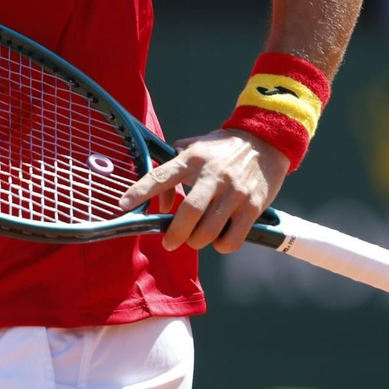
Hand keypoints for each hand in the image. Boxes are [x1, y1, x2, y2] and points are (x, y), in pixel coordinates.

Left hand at [119, 128, 289, 253]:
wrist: (265, 142)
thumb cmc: (221, 150)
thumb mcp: (194, 150)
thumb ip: (172, 171)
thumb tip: (158, 204)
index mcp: (192, 159)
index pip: (160, 176)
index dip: (140, 191)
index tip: (123, 205)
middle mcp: (212, 175)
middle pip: (188, 213)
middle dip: (174, 234)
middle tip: (169, 242)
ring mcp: (234, 192)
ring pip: (209, 231)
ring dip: (197, 242)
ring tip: (195, 240)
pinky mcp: (253, 206)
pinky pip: (232, 239)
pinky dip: (221, 246)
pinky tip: (219, 239)